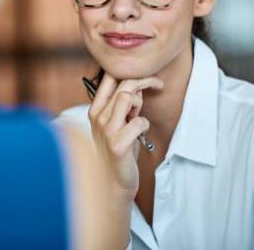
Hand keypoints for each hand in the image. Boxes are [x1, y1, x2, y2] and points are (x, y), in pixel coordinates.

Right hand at [88, 72, 163, 201]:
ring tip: (138, 115)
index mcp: (95, 110)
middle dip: (144, 81)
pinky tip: (139, 136)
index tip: (146, 75)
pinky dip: (144, 125)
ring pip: (126, 97)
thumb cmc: (119, 151)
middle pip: (123, 85)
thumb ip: (124, 106)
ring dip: (139, 103)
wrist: (113, 183)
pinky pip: (138, 122)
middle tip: (158, 85)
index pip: (109, 78)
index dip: (130, 71)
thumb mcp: (118, 123)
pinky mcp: (117, 144)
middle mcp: (98, 117)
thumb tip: (137, 86)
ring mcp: (106, 131)